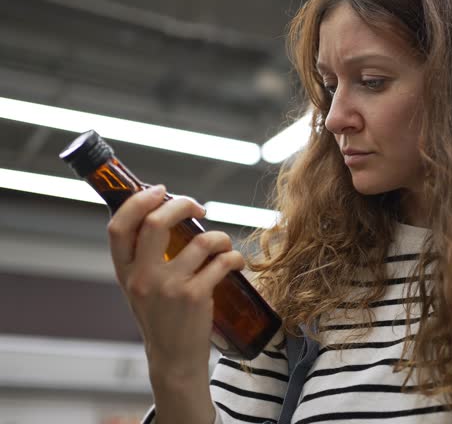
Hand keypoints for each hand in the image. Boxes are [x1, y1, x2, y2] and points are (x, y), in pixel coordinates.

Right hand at [107, 185, 244, 382]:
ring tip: (223, 245)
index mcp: (124, 272)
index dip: (138, 201)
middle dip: (182, 205)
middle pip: (156, 222)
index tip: (160, 190)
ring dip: (221, 237)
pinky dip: (235, 257)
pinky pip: (223, 261)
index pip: (118, 226)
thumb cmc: (162, 317)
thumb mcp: (140, 287)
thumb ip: (144, 256)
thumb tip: (163, 214)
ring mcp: (168, 287)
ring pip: (202, 241)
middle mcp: (142, 278)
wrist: (173, 358)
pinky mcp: (195, 296)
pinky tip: (236, 262)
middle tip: (198, 208)